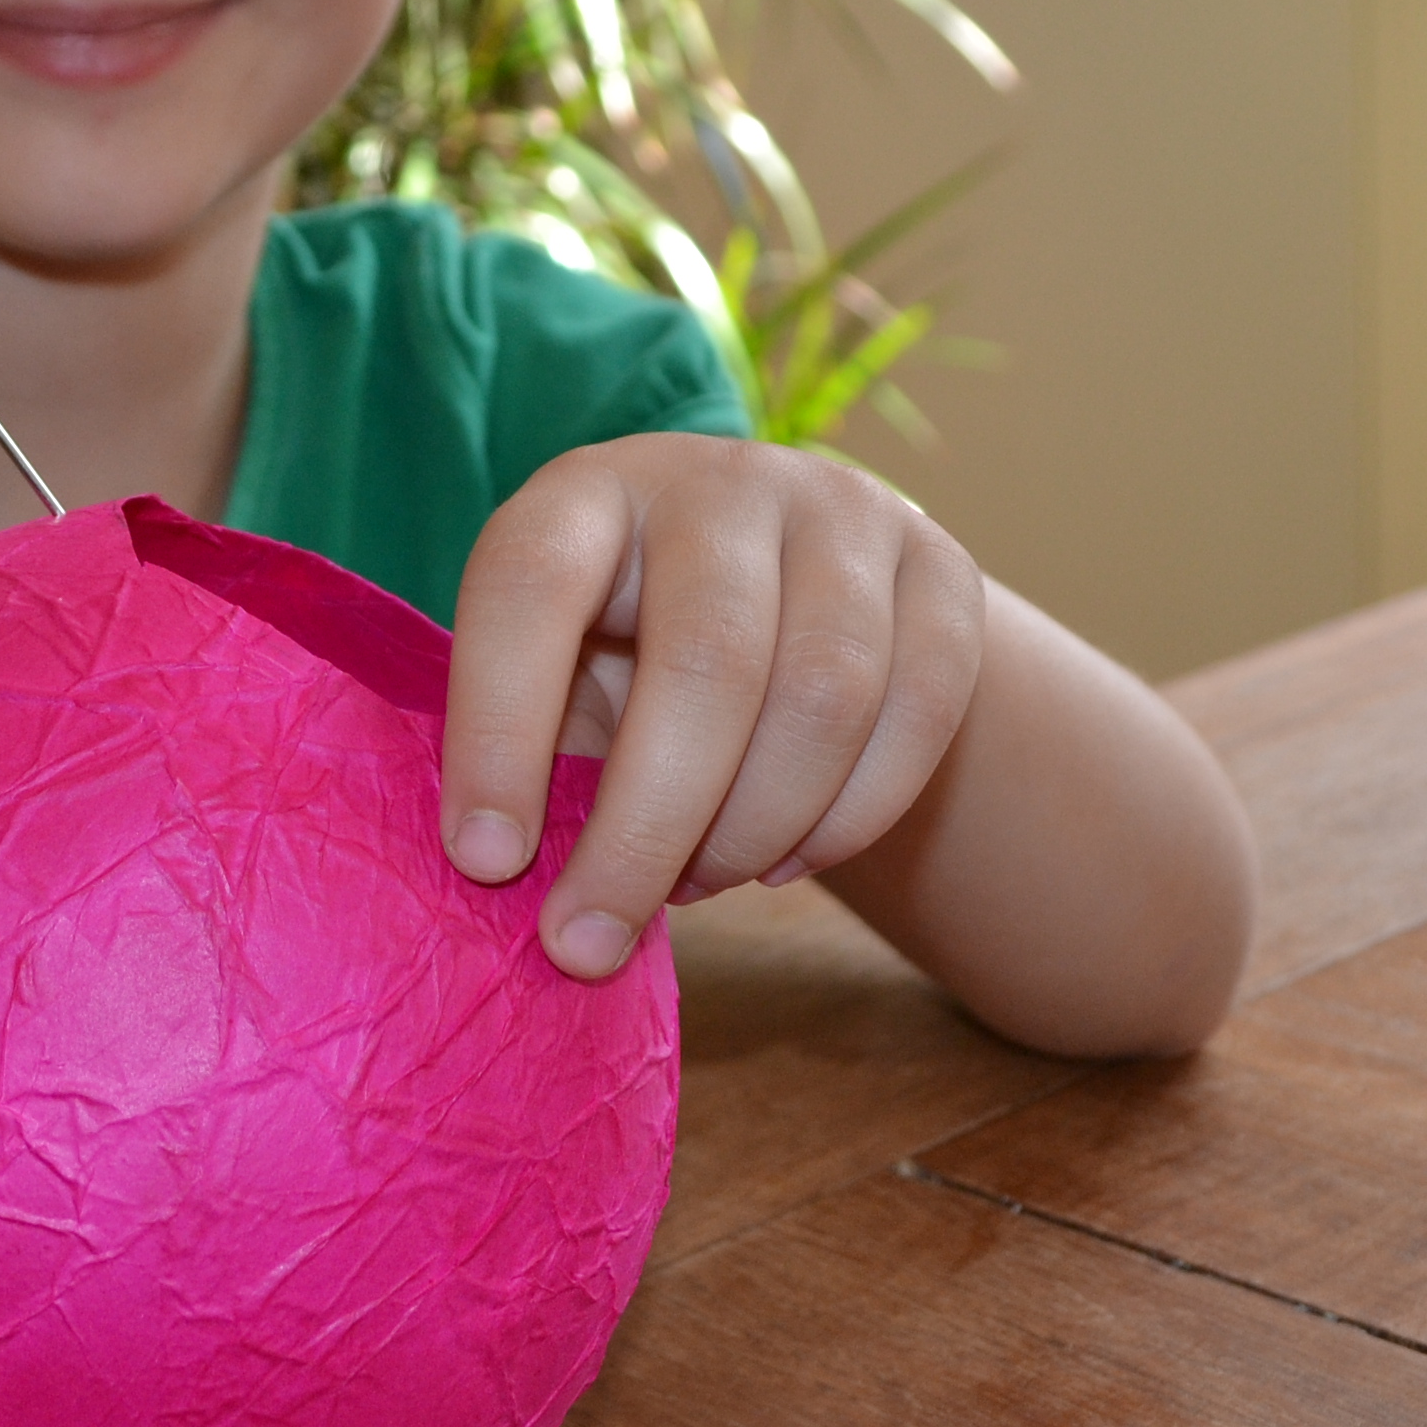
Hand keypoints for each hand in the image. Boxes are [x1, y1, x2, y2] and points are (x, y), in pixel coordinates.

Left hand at [438, 434, 987, 977]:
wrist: (790, 583)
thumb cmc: (633, 650)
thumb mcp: (560, 673)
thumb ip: (533, 753)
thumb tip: (506, 879)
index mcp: (588, 493)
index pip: (530, 586)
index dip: (499, 729)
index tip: (483, 862)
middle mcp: (721, 483)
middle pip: (707, 661)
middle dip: (644, 832)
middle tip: (591, 944)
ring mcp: (846, 514)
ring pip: (826, 699)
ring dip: (752, 832)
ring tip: (694, 885)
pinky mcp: (942, 569)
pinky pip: (918, 717)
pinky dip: (847, 823)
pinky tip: (779, 861)